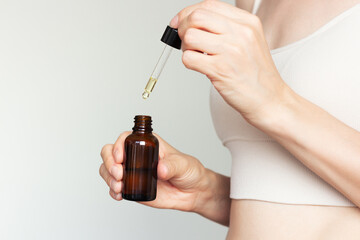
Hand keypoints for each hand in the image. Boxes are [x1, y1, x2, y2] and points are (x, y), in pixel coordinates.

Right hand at [99, 132, 210, 211]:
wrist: (192, 192)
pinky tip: (119, 195)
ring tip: (119, 187)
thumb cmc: (189, 171)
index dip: (117, 146)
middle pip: (110, 152)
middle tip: (119, 174)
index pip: (124, 138)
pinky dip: (112, 191)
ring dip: (108, 178)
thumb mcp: (183, 164)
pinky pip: (114, 187)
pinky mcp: (132, 187)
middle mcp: (136, 156)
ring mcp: (132, 172)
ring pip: (108, 169)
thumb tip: (160, 169)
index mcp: (147, 143)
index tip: (120, 158)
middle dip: (109, 163)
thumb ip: (172, 165)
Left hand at [172, 0, 288, 124]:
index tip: (180, 22)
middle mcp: (240, 33)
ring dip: (186, 47)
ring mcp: (230, 51)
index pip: (209, 5)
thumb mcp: (249, 41)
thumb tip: (191, 21)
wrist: (268, 98)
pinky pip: (189, 58)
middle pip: (196, 17)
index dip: (188, 12)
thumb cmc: (255, 73)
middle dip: (183, 27)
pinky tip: (200, 66)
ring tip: (196, 55)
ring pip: (190, 36)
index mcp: (247, 22)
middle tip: (186, 40)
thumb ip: (225, 28)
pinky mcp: (220, 69)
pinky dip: (188, 62)